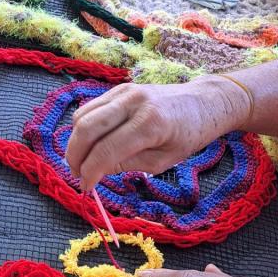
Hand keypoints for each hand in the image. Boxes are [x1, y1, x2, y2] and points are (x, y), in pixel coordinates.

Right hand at [65, 76, 251, 191]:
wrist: (201, 103)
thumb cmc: (187, 136)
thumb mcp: (162, 161)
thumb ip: (128, 165)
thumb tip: (96, 170)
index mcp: (150, 124)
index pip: (106, 150)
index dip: (90, 172)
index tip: (86, 187)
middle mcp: (133, 102)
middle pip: (86, 129)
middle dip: (75, 156)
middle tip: (78, 175)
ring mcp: (124, 91)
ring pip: (82, 117)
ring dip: (76, 143)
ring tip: (82, 162)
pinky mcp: (119, 89)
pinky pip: (89, 108)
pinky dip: (83, 129)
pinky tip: (91, 145)